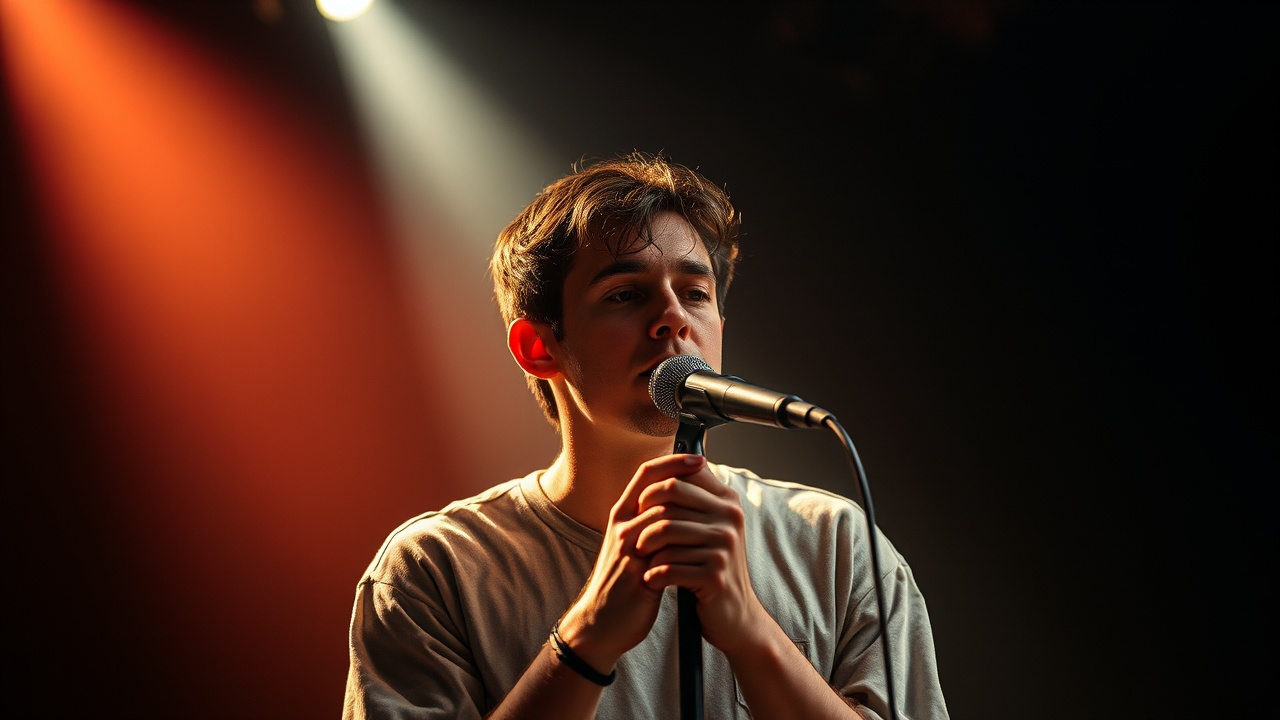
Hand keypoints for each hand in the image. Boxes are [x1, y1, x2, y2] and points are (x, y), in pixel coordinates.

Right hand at [556, 455, 711, 670]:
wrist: (600, 623)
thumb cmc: (622, 584)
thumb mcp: (631, 547)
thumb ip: (648, 524)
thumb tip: (677, 504)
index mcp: (621, 518)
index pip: (644, 476)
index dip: (671, 462)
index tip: (697, 458)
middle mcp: (623, 528)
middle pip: (652, 486)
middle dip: (682, 475)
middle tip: (707, 467)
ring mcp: (629, 550)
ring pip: (661, 514)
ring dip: (689, 506)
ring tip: (713, 500)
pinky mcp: (638, 574)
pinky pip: (666, 550)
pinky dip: (687, 541)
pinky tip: (706, 537)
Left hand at [632, 455, 765, 655]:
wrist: (733, 615)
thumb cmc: (709, 568)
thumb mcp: (708, 529)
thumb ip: (692, 499)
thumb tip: (668, 462)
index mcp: (727, 501)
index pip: (683, 473)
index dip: (654, 485)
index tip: (642, 505)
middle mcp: (730, 517)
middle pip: (670, 494)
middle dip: (644, 514)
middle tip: (634, 536)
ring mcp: (724, 545)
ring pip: (665, 530)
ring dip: (645, 547)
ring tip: (641, 559)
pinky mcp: (714, 574)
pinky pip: (669, 565)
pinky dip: (653, 574)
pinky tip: (652, 581)